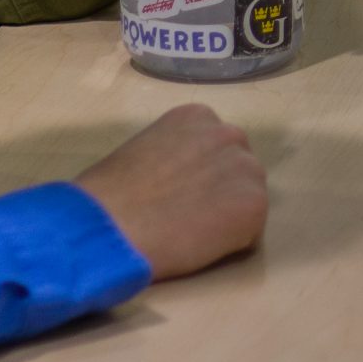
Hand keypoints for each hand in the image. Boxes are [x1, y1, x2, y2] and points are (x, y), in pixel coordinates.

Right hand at [73, 104, 268, 279]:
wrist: (108, 227)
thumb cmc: (109, 196)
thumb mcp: (144, 152)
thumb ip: (173, 156)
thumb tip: (181, 177)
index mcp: (197, 117)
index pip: (215, 147)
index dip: (200, 176)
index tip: (179, 192)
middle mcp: (228, 133)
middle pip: (238, 168)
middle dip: (221, 190)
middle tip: (189, 215)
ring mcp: (245, 168)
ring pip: (248, 196)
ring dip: (228, 215)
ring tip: (191, 232)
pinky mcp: (254, 204)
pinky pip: (251, 229)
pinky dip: (230, 242)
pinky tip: (198, 245)